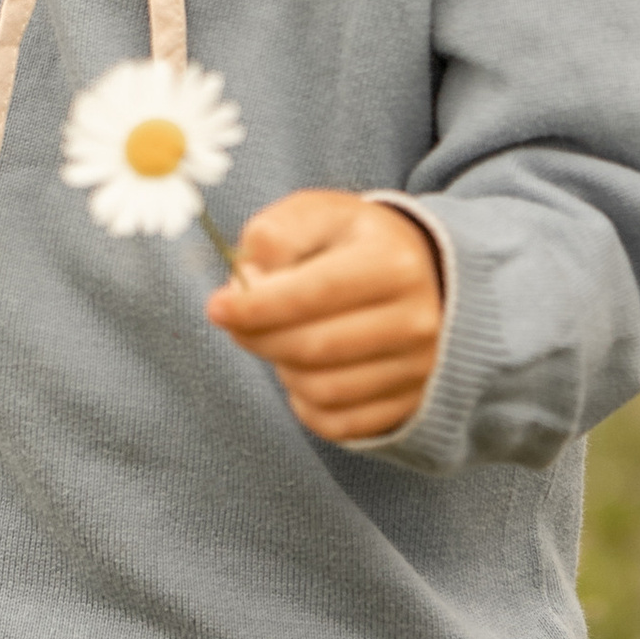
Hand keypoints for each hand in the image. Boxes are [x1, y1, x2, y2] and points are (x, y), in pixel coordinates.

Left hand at [208, 190, 443, 443]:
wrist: (421, 275)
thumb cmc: (354, 243)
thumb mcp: (317, 215)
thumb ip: (275, 236)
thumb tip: (246, 285)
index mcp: (393, 262)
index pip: (314, 293)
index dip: (257, 307)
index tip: (218, 308)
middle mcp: (416, 319)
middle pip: (314, 347)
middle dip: (260, 338)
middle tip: (238, 325)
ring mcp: (418, 368)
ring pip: (323, 390)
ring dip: (283, 369)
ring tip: (279, 342)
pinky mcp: (410, 403)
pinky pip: (339, 424)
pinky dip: (306, 404)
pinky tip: (303, 372)